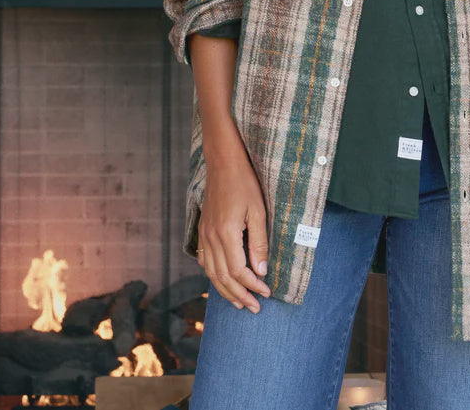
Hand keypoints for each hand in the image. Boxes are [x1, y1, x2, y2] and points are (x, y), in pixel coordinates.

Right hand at [196, 150, 271, 313]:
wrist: (223, 163)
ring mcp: (204, 234)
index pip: (238, 271)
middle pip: (222, 277)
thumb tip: (261, 272)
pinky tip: (222, 281)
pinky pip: (205, 261)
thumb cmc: (244, 184)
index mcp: (226, 234)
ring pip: (211, 272)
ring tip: (240, 302)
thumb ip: (259, 243)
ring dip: (225, 290)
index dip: (252, 286)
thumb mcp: (258, 211)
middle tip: (255, 307)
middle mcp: (211, 238)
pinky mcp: (203, 230)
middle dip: (239, 295)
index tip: (266, 293)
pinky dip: (213, 276)